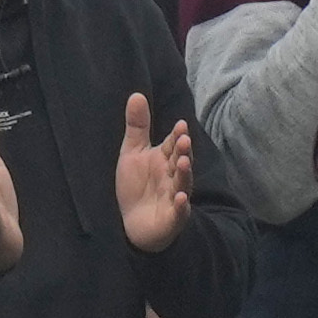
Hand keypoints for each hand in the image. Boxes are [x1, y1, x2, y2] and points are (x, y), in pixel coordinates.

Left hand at [113, 93, 194, 250]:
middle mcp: (173, 176)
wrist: (132, 224)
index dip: (176, 136)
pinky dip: (181, 206)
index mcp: (165, 160)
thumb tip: (137, 94)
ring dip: (185, 174)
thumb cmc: (136, 186)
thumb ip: (137, 126)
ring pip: (182, 184)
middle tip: (183, 140)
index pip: (172, 145)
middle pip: (181, 161)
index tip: (180, 124)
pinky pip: (179, 212)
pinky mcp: (172, 218)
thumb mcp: (132, 153)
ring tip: (184, 163)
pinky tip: (180, 198)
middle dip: (183, 151)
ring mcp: (174, 197)